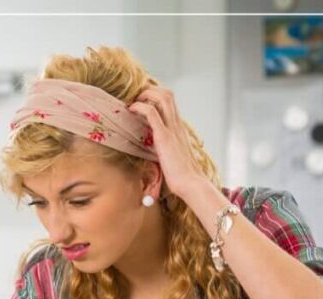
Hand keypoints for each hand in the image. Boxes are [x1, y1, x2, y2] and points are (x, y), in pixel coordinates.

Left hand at [127, 83, 205, 199]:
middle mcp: (177, 125)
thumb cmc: (183, 176)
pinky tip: (131, 110)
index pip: (170, 102)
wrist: (191, 184)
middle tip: (135, 99)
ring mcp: (172, 129)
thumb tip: (158, 153)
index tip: (141, 100)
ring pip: (162, 97)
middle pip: (167, 94)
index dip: (155, 96)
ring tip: (133, 102)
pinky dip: (140, 107)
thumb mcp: (173, 157)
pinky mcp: (164, 137)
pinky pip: (152, 113)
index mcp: (179, 129)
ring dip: (145, 95)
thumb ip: (167, 150)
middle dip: (149, 90)